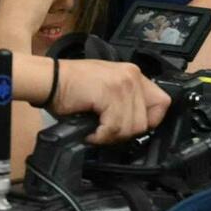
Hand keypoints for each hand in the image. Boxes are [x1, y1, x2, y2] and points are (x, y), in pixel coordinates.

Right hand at [53, 59, 170, 143]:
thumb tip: (138, 126)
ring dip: (111, 136)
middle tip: (106, 133)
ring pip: (131, 127)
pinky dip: (100, 136)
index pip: (162, 103)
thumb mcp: (107, 89)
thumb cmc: (71, 88)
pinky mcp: (109, 94)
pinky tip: (90, 132)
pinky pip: (114, 127)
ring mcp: (122, 84)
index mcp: (134, 75)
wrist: (48, 80)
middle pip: (145, 121)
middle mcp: (132, 77)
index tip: (132, 128)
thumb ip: (126, 101)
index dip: (150, 121)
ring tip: (96, 131)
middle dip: (125, 133)